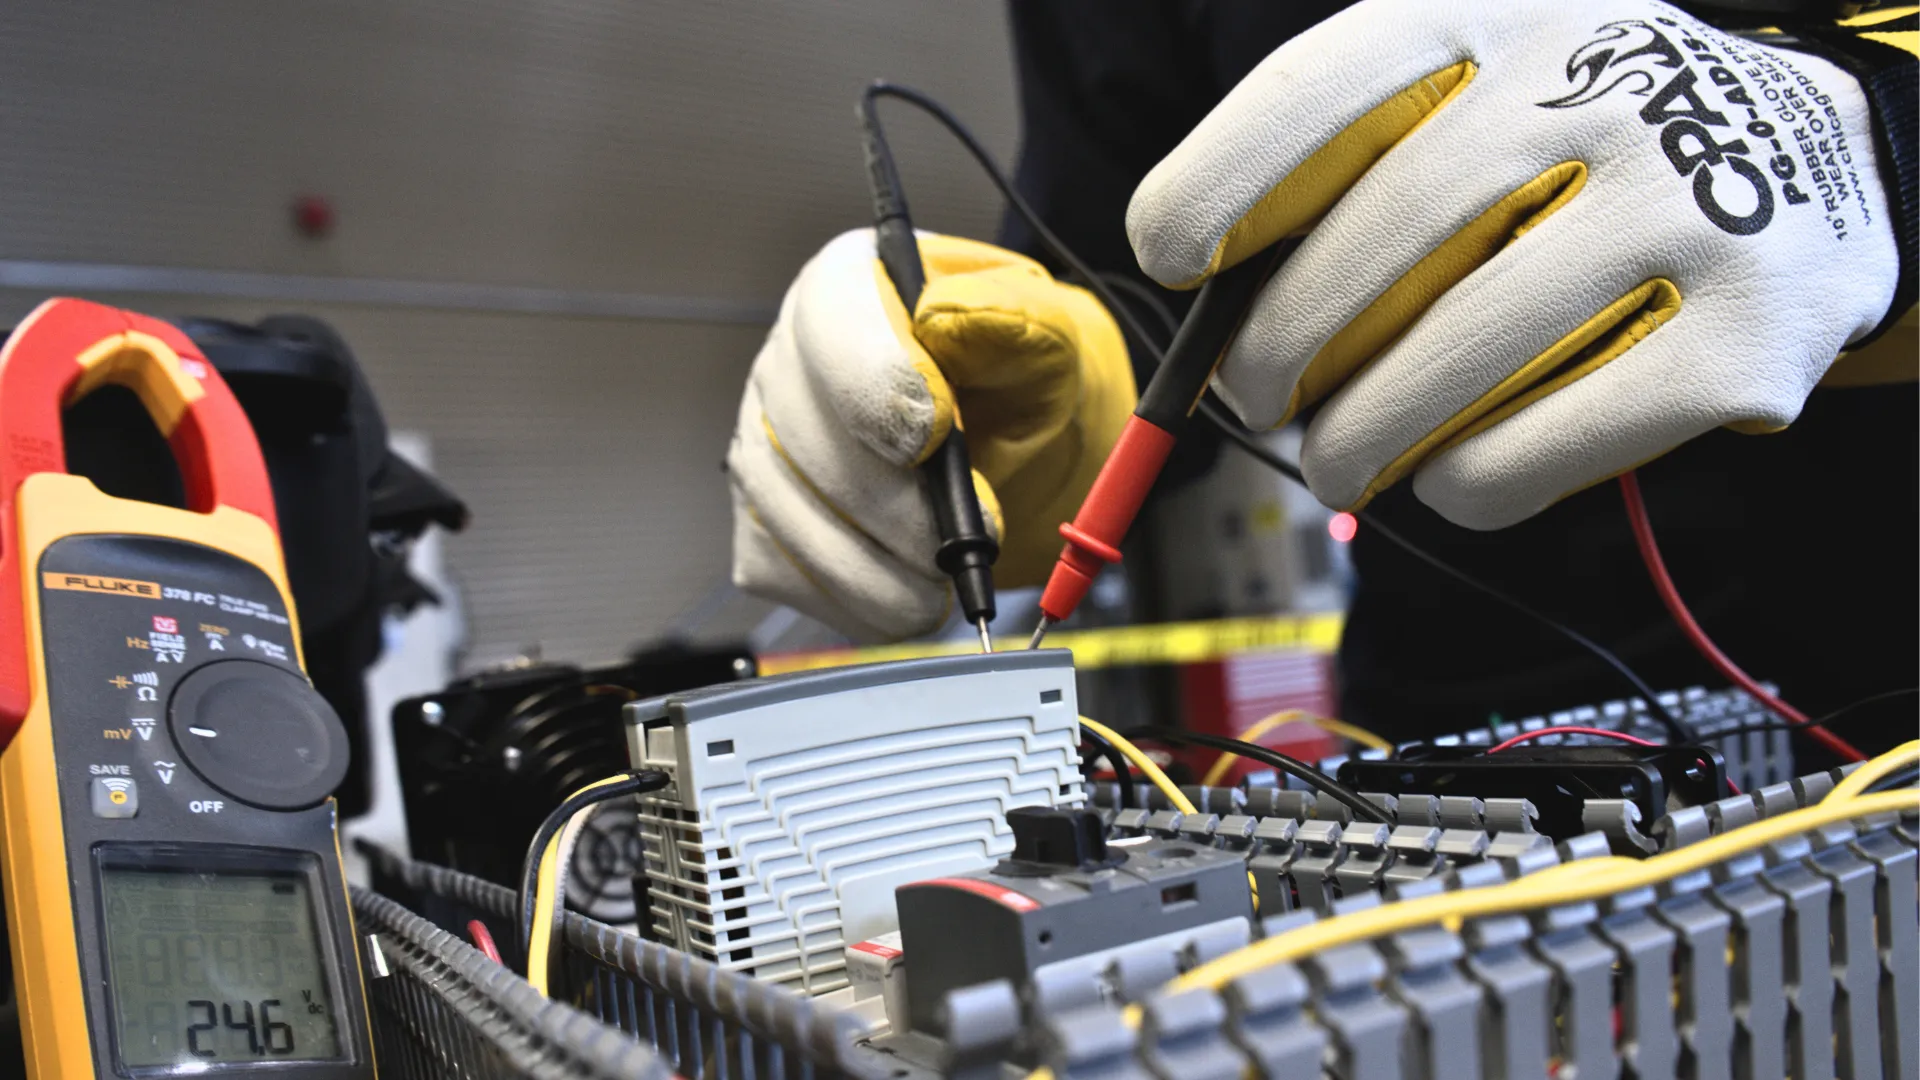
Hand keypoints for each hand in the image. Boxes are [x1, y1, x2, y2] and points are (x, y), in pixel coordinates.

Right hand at [728, 230, 1134, 639]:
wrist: (1018, 444)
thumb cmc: (1021, 380)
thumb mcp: (1043, 335)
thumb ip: (1007, 319)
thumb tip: (943, 321)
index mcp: (849, 286)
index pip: (831, 328)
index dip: (880, 388)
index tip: (938, 438)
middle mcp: (790, 361)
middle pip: (803, 438)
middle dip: (894, 506)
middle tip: (970, 536)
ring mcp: (766, 443)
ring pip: (787, 515)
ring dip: (875, 569)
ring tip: (946, 582)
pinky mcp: (765, 519)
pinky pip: (782, 571)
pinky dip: (850, 601)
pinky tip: (906, 597)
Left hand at [1128, 0, 1899, 527]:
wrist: (1818, 169)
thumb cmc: (1580, 150)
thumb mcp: (1474, 100)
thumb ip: (1351, 170)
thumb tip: (1214, 316)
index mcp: (1501, 15)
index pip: (1327, 89)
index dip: (1220, 182)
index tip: (1169, 259)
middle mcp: (1600, 84)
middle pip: (1376, 243)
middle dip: (1276, 353)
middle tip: (1259, 403)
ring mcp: (1686, 205)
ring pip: (1446, 364)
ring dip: (1357, 441)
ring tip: (1342, 462)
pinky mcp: (1746, 339)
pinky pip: (1535, 449)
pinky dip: (1463, 486)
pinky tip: (1458, 471)